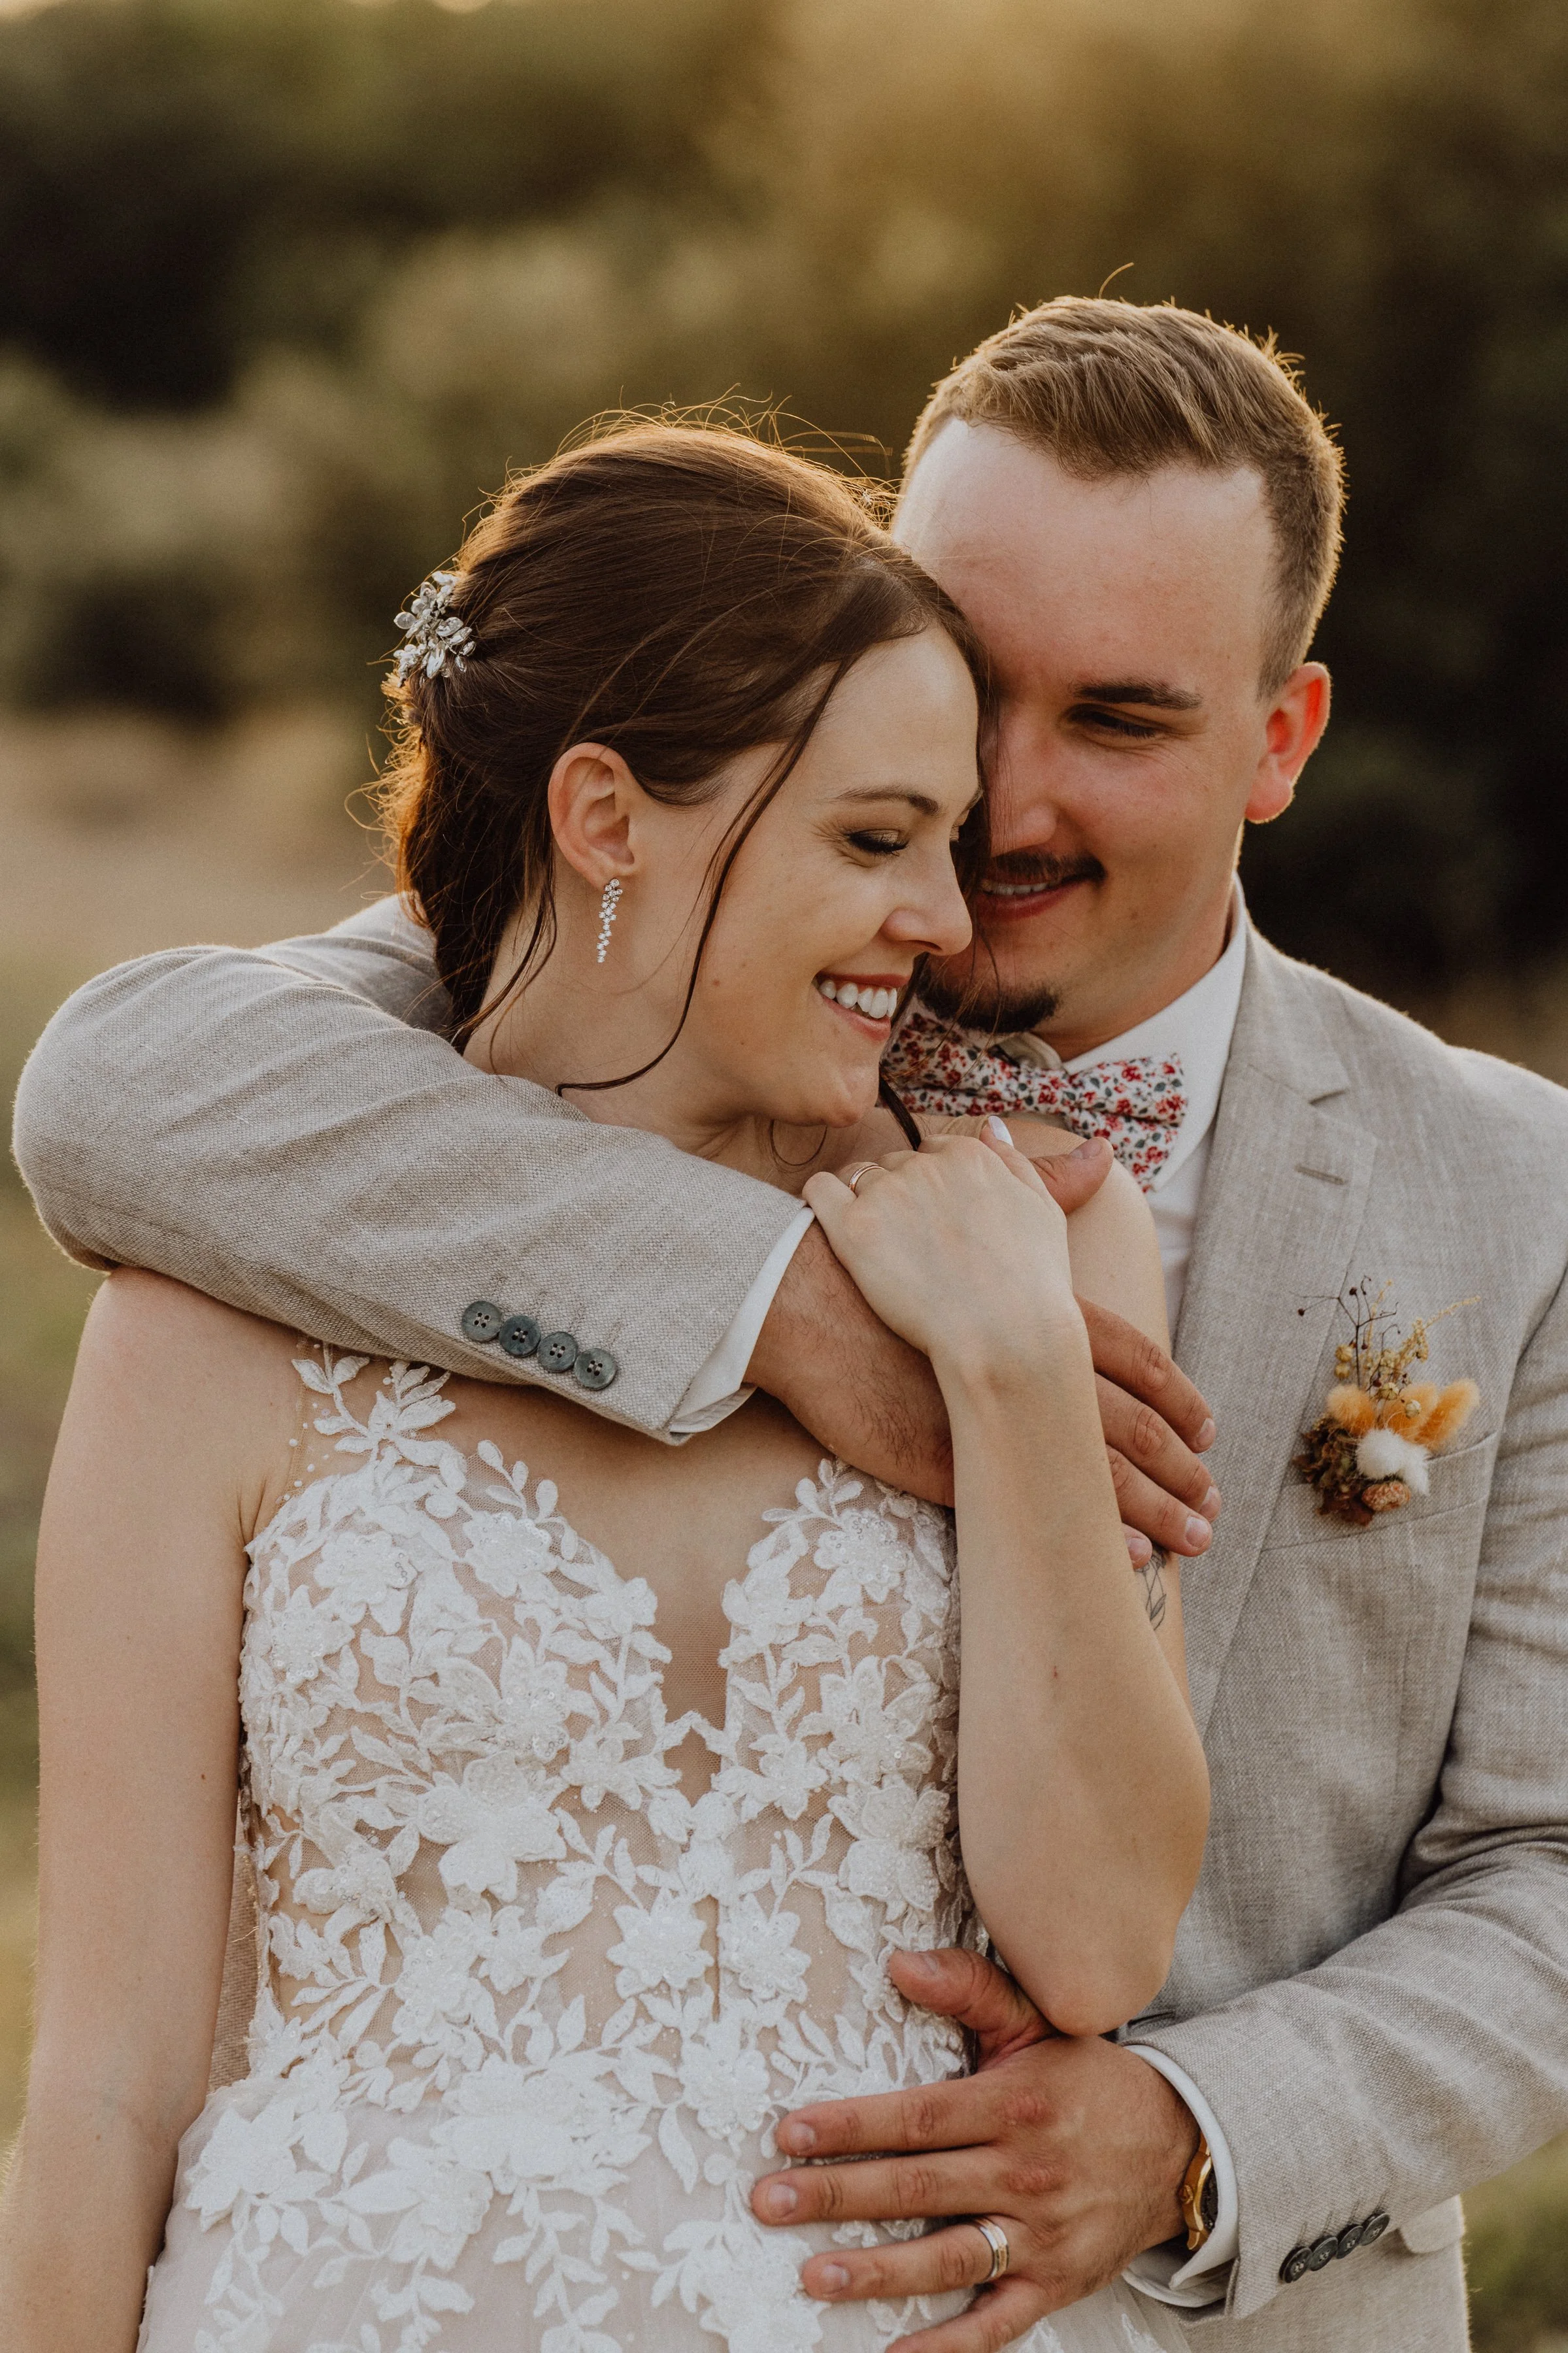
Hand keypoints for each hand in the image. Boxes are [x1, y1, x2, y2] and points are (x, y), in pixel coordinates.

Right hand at [749, 1148, 1216, 1550]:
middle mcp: (1027, 1365)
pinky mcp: (946, 1460)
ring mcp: (989, 1416)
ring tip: (1188, 1544)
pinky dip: (1080, 1535)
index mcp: (1038, 1313)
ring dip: (1149, 1512)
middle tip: (1213, 1505)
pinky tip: (1117, 1561)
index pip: (1132, 1359)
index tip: (1209, 1431)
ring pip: (1090, 1475)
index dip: (1177, 1397)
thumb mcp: (972, 1210)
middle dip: (1178, 1470)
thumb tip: (1099, 1152)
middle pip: (1127, 1425)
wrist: (803, 1293)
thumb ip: (1041, 1189)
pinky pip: (1024, 1506)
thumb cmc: (881, 1251)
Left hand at [750, 1949, 1198, 2352]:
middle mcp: (1023, 2173)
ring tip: (813, 2276)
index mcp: (1012, 2106)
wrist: (1178, 2147)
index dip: (851, 2126)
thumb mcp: (1039, 2022)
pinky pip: (996, 2325)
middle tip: (769, 2201)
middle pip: (917, 2187)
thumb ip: (970, 1988)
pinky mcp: (1053, 2285)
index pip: (917, 2118)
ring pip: (948, 2258)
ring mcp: (1039, 2236)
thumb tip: (899, 1962)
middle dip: (838, 2195)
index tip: (789, 2132)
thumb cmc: (1089, 2081)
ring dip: (877, 2272)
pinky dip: (947, 2346)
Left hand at [804, 1134, 1079, 1372]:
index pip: (934, 1150)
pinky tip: (840, 1228)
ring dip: (867, 1203)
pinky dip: (823, 1199)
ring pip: (860, 1178)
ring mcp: (887, 1195)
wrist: (1006, 1336)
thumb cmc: (1032, 1283)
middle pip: (896, 1165)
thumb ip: (1013, 1161)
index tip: (937, 1221)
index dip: (934, 1186)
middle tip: (915, 1245)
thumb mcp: (1042, 1210)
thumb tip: (990, 1126)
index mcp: (968, 1156)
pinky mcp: (854, 1230)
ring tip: (884, 1249)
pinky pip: (820, 1190)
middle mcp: (925, 1166)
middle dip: (901, 1194)